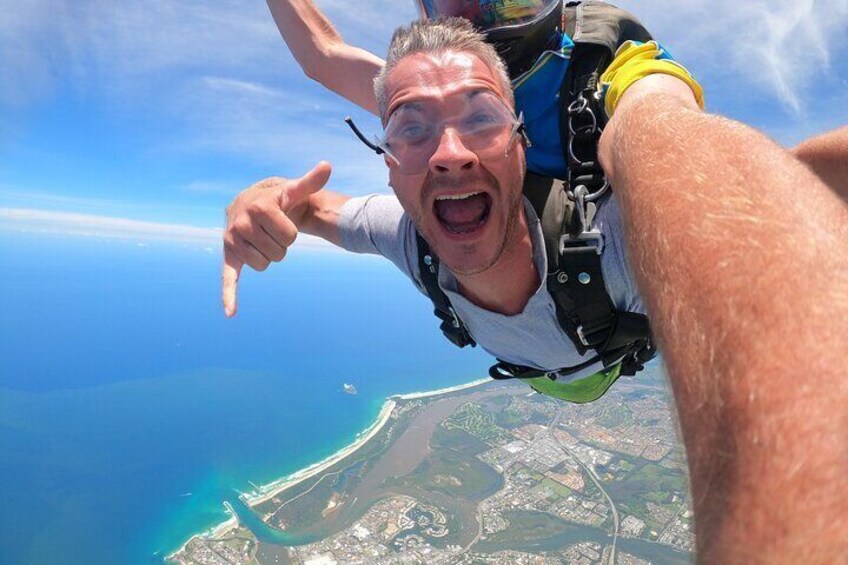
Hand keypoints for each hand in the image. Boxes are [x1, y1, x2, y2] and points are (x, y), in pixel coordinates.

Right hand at [222, 161, 331, 316]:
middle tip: (273, 231)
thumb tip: (327, 166)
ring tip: (262, 240)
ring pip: (264, 265)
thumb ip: (309, 182)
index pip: (290, 236)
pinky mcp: (229, 257)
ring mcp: (233, 241)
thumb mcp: (293, 191)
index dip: (291, 232)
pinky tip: (231, 313)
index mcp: (259, 207)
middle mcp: (241, 223)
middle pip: (278, 253)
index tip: (283, 221)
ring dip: (269, 256)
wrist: (249, 204)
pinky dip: (230, 296)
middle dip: (280, 245)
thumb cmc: (278, 199)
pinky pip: (229, 278)